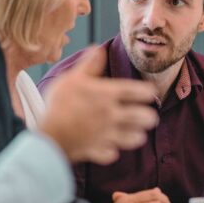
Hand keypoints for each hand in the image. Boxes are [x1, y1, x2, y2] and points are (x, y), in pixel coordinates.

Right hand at [38, 47, 157, 163]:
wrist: (51, 134)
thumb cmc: (60, 103)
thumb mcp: (72, 78)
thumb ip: (88, 65)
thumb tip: (98, 48)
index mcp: (107, 95)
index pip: (133, 91)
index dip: (145, 91)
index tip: (152, 93)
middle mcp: (111, 115)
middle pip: (139, 117)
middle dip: (148, 118)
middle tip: (152, 117)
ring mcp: (106, 135)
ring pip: (130, 138)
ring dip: (136, 136)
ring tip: (140, 135)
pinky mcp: (96, 150)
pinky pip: (109, 154)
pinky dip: (111, 153)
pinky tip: (113, 152)